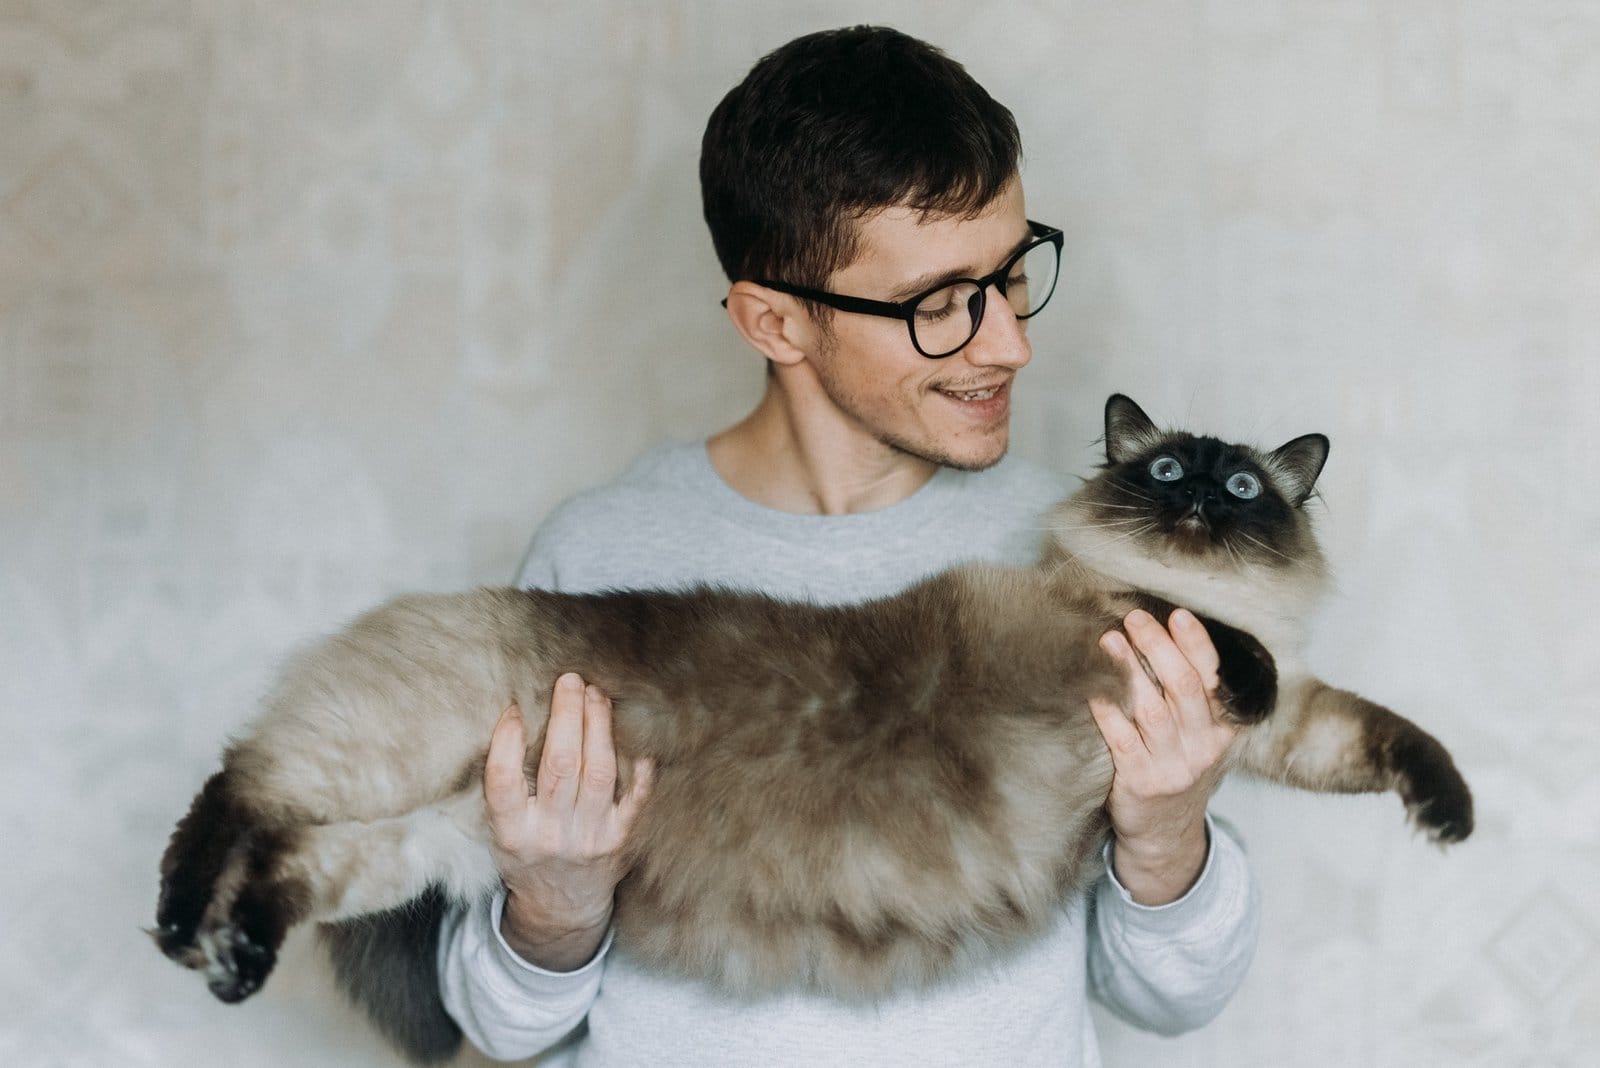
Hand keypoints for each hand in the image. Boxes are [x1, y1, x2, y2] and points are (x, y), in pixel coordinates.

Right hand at [483, 672, 652, 969]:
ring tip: (596, 695)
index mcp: (512, 833)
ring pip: (599, 773)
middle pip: (560, 767)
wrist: (561, 908)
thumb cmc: (529, 855)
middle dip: (566, 716)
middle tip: (569, 680)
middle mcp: (551, 836)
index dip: (507, 741)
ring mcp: (590, 839)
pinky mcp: (621, 840)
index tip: (515, 707)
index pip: (503, 782)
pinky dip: (639, 765)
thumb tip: (517, 715)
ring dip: (599, 727)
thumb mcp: (502, 829)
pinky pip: (636, 796)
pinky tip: (636, 735)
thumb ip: (507, 785)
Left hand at [1088, 609, 1235, 904]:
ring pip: (1153, 710)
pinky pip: (1122, 741)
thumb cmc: (1175, 770)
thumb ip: (1189, 697)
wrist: (1166, 836)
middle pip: (1184, 687)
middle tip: (1134, 618)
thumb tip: (1161, 634)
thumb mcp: (1197, 737)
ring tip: (1109, 640)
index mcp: (1220, 729)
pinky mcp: (1141, 784)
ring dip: (1129, 671)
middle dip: (1159, 646)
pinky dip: (1107, 712)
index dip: (1196, 643)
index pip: (1212, 677)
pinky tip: (1091, 690)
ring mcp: (1173, 767)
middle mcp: (1202, 747)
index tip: (1177, 614)